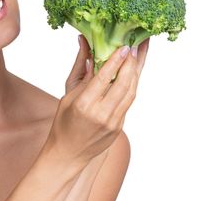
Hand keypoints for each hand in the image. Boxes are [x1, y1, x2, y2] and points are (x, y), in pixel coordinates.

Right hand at [47, 37, 149, 164]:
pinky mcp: (119, 127)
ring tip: (139, 56)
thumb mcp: (67, 96)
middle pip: (123, 84)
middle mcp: (101, 113)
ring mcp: (113, 122)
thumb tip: (86, 46)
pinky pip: (128, 102)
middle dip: (132, 63)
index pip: (104, 78)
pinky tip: (133, 74)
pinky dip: (131, 86)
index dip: (116, 61)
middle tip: (136, 46)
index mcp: (84, 104)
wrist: (68, 154)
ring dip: (136, 73)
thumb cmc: (63, 124)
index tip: (124, 47)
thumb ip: (80, 71)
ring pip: (131, 92)